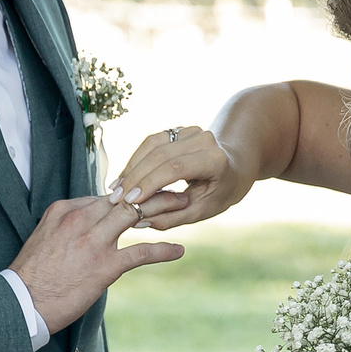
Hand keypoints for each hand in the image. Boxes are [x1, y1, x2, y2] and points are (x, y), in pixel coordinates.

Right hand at [8, 191, 186, 331]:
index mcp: (64, 210)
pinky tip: (179, 250)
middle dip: (151, 190)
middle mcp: (81, 219)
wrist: (22, 302)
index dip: (127, 194)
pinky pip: (141, 252)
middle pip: (123, 197)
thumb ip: (65, 227)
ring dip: (164, 207)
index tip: (144, 193)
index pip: (103, 196)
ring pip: (135, 213)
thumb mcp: (43, 238)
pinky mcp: (105, 266)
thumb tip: (83, 227)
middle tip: (173, 188)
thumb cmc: (30, 275)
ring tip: (184, 203)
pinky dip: (163, 250)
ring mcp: (94, 241)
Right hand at [109, 124, 254, 230]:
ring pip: (151, 146)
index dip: (150, 184)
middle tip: (116, 198)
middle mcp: (204, 139)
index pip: (176, 169)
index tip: (130, 201)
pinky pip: (150, 143)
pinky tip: (124, 177)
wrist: (235, 166)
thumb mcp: (202, 211)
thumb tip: (139, 221)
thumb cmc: (221, 192)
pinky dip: (135, 160)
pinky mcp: (177, 130)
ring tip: (115, 189)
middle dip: (135, 177)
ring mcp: (190, 131)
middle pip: (160, 155)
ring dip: (131, 168)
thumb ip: (172, 217)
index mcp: (215, 159)